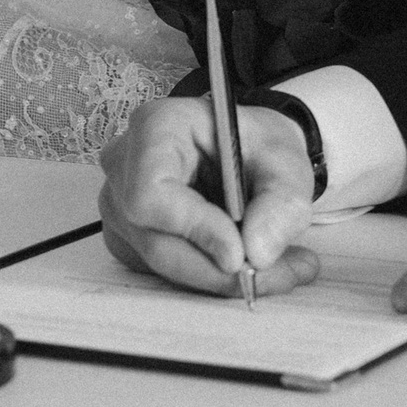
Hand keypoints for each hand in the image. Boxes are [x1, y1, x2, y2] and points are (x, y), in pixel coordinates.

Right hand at [98, 96, 321, 299]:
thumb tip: (257, 252)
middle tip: (276, 274)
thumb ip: (282, 202)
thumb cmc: (257, 146)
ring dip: (221, 279)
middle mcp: (125, 167)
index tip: (239, 254)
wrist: (248, 152)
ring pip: (163, 265)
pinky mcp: (130, 240)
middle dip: (217, 269)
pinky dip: (212, 279)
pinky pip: (166, 274)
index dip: (194, 228)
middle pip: (156, 241)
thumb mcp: (287, 161)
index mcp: (156, 127)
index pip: (152, 191)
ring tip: (282, 270)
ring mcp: (119, 207)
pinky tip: (250, 266)